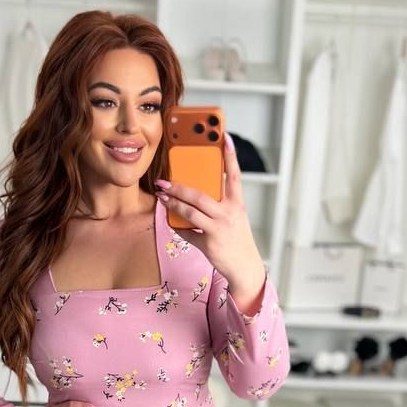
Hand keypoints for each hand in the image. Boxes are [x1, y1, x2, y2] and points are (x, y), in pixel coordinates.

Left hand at [154, 133, 265, 287]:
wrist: (245, 268)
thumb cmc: (237, 241)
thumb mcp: (233, 219)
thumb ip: (218, 206)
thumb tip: (194, 197)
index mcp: (237, 204)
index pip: (234, 176)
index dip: (230, 156)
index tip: (225, 138)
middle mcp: (229, 214)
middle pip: (200, 195)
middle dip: (179, 187)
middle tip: (164, 181)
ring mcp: (219, 228)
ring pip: (190, 212)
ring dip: (172, 204)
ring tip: (162, 196)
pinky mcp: (210, 243)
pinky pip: (188, 232)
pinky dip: (178, 226)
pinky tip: (170, 220)